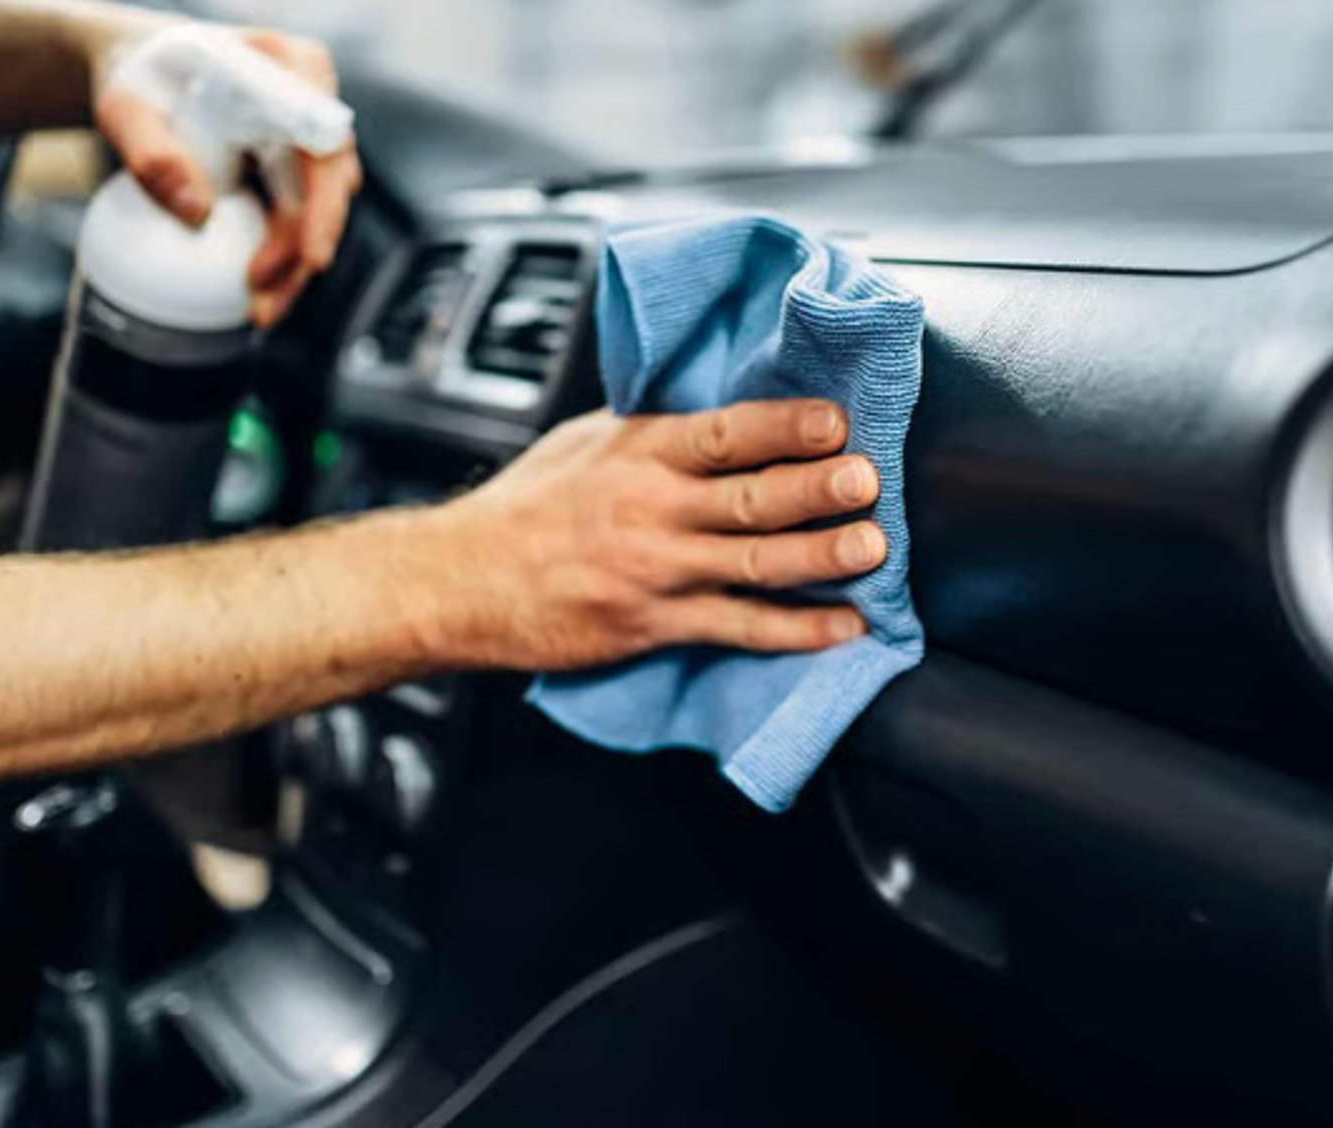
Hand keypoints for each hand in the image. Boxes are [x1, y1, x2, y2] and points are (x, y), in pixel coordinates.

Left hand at [90, 25, 362, 327]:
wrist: (144, 75)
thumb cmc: (137, 78)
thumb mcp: (127, 108)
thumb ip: (153, 153)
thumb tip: (196, 214)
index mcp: (290, 66)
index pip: (323, 138)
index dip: (324, 200)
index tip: (312, 254)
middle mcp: (313, 103)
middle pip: (330, 184)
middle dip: (303, 247)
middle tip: (264, 292)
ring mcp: (307, 141)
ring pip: (317, 212)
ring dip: (293, 266)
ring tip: (259, 310)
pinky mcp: (292, 174)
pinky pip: (296, 222)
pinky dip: (280, 261)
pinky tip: (257, 296)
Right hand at [424, 401, 886, 671]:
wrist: (459, 580)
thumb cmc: (525, 508)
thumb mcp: (584, 443)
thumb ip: (654, 432)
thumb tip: (725, 413)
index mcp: (639, 451)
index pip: (725, 432)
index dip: (785, 426)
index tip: (836, 419)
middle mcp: (652, 508)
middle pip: (751, 496)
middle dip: (817, 488)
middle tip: (868, 480)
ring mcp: (655, 570)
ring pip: (754, 563)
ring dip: (820, 556)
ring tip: (873, 549)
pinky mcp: (653, 624)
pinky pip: (736, 628)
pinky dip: (794, 631)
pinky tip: (840, 627)